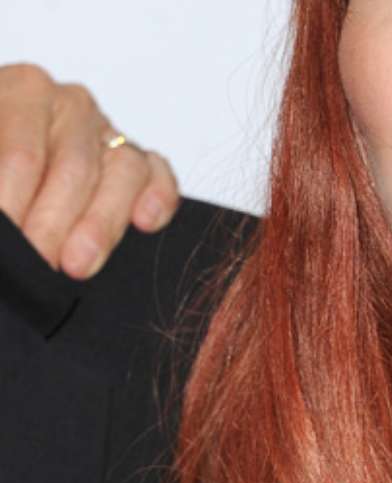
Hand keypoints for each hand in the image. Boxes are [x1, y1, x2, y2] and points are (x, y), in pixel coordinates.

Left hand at [0, 63, 179, 277]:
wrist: (6, 167)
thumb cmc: (0, 166)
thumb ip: (3, 174)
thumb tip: (7, 223)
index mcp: (16, 91)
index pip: (21, 156)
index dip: (14, 202)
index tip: (11, 241)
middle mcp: (64, 104)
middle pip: (74, 168)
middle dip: (54, 224)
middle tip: (37, 262)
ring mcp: (104, 130)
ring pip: (122, 171)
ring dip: (101, 224)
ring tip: (78, 264)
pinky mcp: (136, 158)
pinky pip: (157, 173)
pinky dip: (157, 198)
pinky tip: (143, 222)